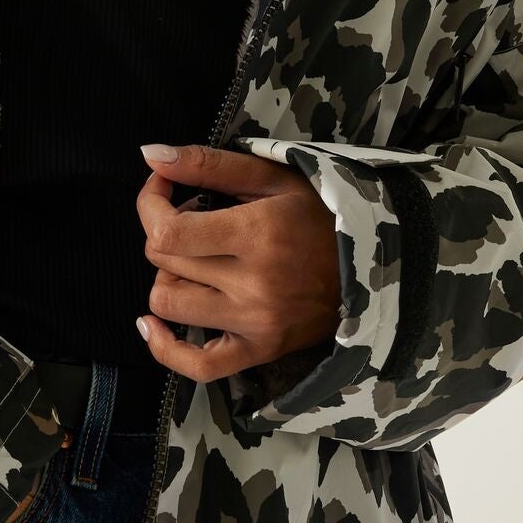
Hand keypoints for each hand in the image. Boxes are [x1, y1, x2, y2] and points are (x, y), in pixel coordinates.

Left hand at [134, 142, 340, 382]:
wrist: (372, 263)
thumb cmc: (318, 213)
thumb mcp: (272, 176)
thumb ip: (208, 164)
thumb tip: (150, 155)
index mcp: (257, 234)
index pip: (167, 232)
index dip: (150, 205)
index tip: (162, 188)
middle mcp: (253, 285)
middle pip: (165, 264)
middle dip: (163, 233)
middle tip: (190, 217)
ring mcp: (256, 324)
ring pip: (169, 305)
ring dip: (168, 277)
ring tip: (195, 260)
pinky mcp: (260, 352)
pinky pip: (197, 367)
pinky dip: (165, 348)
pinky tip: (154, 325)